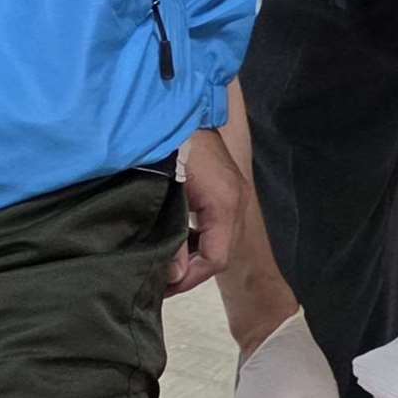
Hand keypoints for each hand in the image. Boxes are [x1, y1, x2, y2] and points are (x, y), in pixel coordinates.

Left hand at [172, 127, 246, 294]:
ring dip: (196, 255)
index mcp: (224, 204)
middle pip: (222, 252)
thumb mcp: (167, 195)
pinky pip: (218, 225)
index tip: (162, 287)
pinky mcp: (227, 188)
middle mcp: (237, 202)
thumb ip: (171, 237)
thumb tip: (172, 275)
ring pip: (222, 239)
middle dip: (193, 270)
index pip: (217, 258)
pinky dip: (199, 238)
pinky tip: (176, 240)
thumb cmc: (170, 148)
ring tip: (166, 264)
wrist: (175, 110)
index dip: (190, 278)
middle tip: (160, 281)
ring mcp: (235, 194)